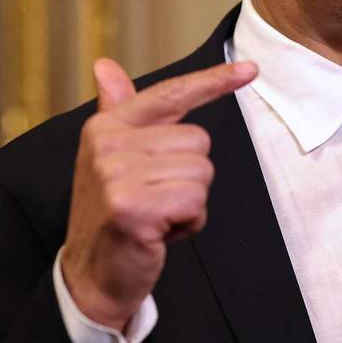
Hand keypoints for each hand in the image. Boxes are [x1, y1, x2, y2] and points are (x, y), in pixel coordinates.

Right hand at [60, 58, 257, 331]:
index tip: (251, 69)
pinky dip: (189, 222)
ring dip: (190, 203)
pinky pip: (195, 201)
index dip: (213, 81)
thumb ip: (118, 111)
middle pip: (198, 141)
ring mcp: (116, 176)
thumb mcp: (111, 159)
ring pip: (202, 172)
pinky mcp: (132, 207)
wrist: (91, 276)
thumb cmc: (113, 215)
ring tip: (157, 217)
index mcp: (106, 126)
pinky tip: (160, 233)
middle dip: (190, 177)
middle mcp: (108, 145)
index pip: (169, 94)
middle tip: (155, 201)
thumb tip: (105, 66)